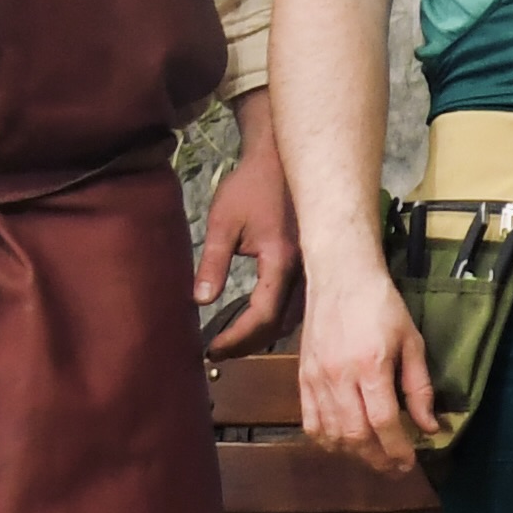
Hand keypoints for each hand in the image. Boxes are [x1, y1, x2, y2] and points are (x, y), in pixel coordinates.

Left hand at [194, 114, 298, 355]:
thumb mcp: (223, 223)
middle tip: (219, 352)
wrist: (281, 160)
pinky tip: (259, 320)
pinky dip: (278, 319)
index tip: (212, 348)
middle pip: (281, 325)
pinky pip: (299, 303)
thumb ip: (212, 264)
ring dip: (265, 334)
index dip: (236, 339)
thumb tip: (200, 301)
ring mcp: (311, 268)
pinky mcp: (311, 263)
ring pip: (294, 317)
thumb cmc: (251, 186)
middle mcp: (304, 270)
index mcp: (281, 261)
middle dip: (249, 344)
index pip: (261, 316)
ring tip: (236, 341)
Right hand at [294, 258, 437, 475]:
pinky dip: (326, 440)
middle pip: (355, 435)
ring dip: (353, 454)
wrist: (341, 277)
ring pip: (330, 434)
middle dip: (377, 459)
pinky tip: (344, 444)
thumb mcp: (412, 342)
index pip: (383, 422)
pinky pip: (309, 421)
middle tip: (394, 469)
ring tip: (374, 459)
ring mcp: (316, 378)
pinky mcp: (302, 377)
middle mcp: (339, 376)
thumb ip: (419, 388)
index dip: (397, 449)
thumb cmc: (382, 306)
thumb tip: (429, 427)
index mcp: (371, 365)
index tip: (409, 463)